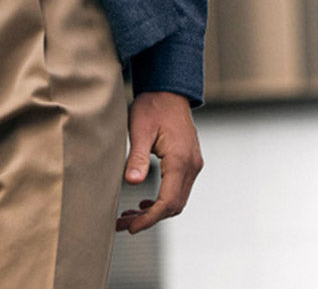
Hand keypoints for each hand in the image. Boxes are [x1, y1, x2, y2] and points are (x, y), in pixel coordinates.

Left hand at [116, 90, 202, 233]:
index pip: (168, 202)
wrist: (168, 89)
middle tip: (124, 224)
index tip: (130, 227)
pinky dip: (163, 200)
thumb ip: (137, 156)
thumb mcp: (140, 128)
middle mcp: (191, 165)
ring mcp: (193, 164)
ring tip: (130, 216)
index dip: (149, 218)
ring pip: (177, 199)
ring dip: (156, 211)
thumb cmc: (152, 105)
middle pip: (174, 205)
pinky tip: (145, 202)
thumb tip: (133, 183)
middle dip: (149, 219)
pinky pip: (179, 189)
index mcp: (180, 160)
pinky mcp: (189, 161)